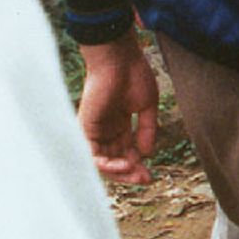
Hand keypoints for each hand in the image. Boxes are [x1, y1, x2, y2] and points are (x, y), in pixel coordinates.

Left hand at [78, 32, 159, 183]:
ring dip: (118, 171)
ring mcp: (95, 129)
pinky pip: (90, 153)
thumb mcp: (147, 106)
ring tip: (135, 172)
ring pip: (102, 161)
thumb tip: (147, 153)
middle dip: (130, 173)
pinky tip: (121, 165)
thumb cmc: (134, 75)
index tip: (152, 175)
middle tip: (146, 179)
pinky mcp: (86, 127)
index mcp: (120, 123)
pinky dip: (104, 163)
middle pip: (115, 160)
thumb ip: (147, 129)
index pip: (126, 152)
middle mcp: (106, 129)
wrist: (120, 58)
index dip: (138, 166)